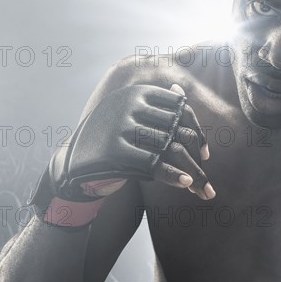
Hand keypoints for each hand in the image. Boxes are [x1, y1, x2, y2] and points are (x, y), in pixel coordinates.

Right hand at [30, 83, 213, 226]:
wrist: (73, 164)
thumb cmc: (111, 141)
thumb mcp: (129, 117)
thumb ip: (155, 106)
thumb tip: (180, 90)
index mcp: (136, 92)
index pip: (180, 110)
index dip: (197, 133)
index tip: (205, 154)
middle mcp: (129, 105)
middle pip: (178, 131)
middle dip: (197, 158)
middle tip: (208, 181)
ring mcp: (121, 126)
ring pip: (171, 149)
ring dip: (193, 172)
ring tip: (204, 191)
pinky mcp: (114, 150)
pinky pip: (154, 164)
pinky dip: (174, 175)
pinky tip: (186, 184)